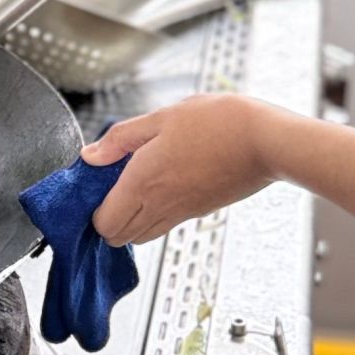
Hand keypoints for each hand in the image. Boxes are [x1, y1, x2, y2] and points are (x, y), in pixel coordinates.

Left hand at [84, 96, 277, 245]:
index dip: (92, 209)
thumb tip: (91, 155)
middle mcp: (160, 205)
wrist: (263, 140)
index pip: (103, 223)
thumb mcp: (161, 117)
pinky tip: (162, 184)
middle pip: (118, 237)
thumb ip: (121, 138)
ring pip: (141, 236)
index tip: (95, 185)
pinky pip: (164, 225)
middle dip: (108, 218)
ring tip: (135, 185)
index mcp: (143, 182)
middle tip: (111, 187)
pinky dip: (153, 215)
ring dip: (130, 219)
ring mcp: (182, 212)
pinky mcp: (199, 211)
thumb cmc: (218, 123)